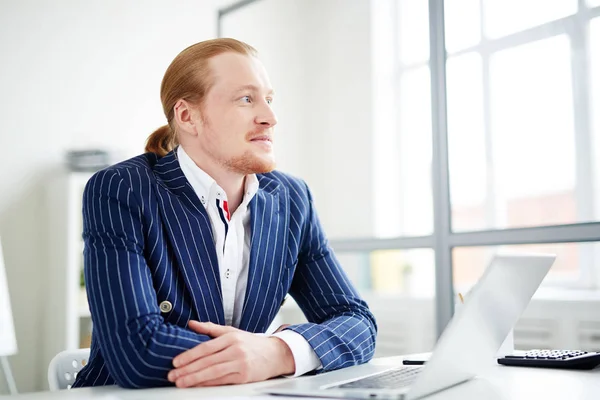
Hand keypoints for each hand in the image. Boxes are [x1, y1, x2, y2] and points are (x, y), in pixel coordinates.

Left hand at [167, 321, 295, 387]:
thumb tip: (191, 324)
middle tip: (173, 375)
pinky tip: (198, 385)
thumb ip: (211, 328)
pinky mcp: (244, 377)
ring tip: (181, 382)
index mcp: (231, 337)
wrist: (275, 354)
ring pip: (213, 373)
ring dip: (195, 379)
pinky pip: (222, 381)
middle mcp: (236, 350)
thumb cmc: (251, 343)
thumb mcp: (232, 331)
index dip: (189, 355)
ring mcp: (240, 364)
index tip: (176, 361)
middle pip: (207, 361)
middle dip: (188, 369)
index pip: (206, 347)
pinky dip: (208, 384)